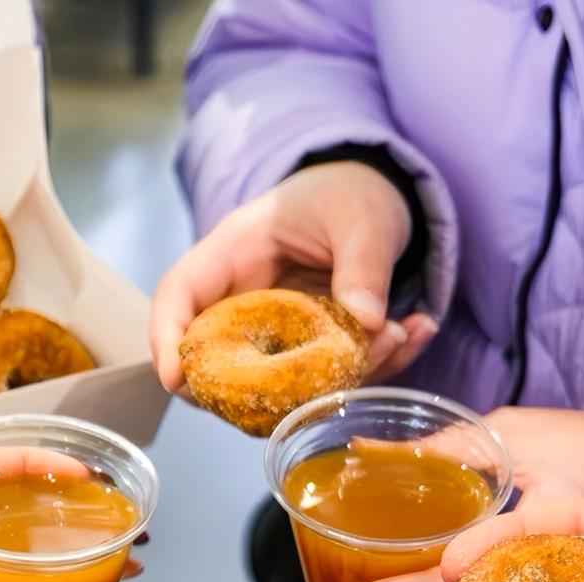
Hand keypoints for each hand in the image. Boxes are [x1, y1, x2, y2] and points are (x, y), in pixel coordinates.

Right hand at [150, 161, 438, 393]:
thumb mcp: (362, 215)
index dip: (167, 340)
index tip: (176, 380)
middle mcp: (246, 298)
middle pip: (217, 360)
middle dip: (267, 388)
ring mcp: (276, 329)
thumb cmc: (351, 192)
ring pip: (281, 381)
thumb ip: (364, 264)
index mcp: (236, 252)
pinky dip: (375, 366)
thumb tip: (367, 321)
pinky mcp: (309, 349)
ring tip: (400, 334)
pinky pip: (328, 376)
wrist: (375, 193)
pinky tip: (416, 330)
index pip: (179, 295)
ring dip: (341, 377)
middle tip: (329, 384)